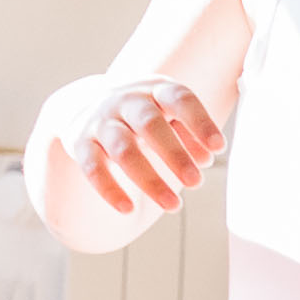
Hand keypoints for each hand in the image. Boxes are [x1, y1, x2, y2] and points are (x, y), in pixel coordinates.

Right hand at [43, 71, 223, 213]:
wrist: (86, 104)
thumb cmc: (144, 115)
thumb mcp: (170, 116)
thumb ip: (190, 134)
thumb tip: (206, 159)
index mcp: (156, 90)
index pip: (180, 99)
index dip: (200, 122)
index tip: (219, 147)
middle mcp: (126, 101)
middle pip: (150, 124)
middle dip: (174, 154)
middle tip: (196, 183)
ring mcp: (101, 120)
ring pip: (123, 149)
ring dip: (149, 179)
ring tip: (174, 206)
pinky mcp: (79, 142)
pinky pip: (93, 167)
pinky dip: (109, 189)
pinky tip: (128, 209)